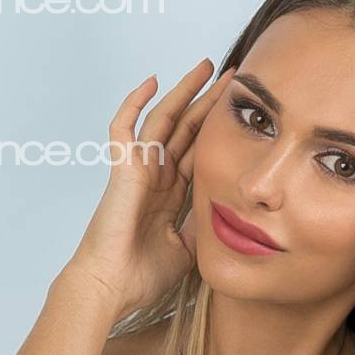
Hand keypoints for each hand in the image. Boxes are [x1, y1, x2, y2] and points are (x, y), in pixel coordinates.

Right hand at [61, 58, 235, 323]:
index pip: (199, 153)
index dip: (218, 132)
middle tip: (233, 76)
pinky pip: (124, 128)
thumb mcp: (189, 249)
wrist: (112, 288)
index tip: (241, 114)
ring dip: (183, 92)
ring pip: (163, 120)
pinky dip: (134, 103)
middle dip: (208, 102)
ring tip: (206, 66)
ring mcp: (139, 171)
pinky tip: (151, 80)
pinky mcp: (123, 170)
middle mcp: (156, 178)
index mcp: (171, 196)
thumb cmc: (142, 276)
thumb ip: (204, 227)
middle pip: (186, 129)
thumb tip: (228, 214)